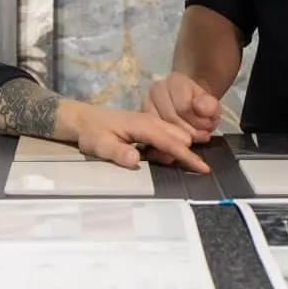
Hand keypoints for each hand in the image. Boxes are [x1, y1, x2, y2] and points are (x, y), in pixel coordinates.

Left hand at [73, 106, 210, 174]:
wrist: (84, 119)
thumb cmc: (92, 133)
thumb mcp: (100, 146)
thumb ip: (118, 153)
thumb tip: (136, 160)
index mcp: (143, 125)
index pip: (170, 142)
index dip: (187, 156)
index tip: (203, 169)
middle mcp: (151, 120)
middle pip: (179, 137)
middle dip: (179, 153)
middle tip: (153, 160)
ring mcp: (152, 121)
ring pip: (176, 135)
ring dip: (172, 150)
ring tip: (150, 156)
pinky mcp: (149, 125)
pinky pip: (168, 135)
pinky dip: (168, 146)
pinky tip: (151, 153)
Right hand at [142, 71, 220, 143]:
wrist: (192, 110)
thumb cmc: (202, 108)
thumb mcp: (212, 107)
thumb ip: (209, 106)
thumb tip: (200, 107)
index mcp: (175, 80)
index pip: (184, 107)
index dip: (198, 122)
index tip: (207, 127)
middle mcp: (156, 89)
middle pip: (170, 118)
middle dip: (188, 132)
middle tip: (200, 136)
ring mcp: (145, 104)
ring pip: (159, 128)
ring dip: (177, 140)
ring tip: (190, 140)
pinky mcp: (141, 120)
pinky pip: (151, 136)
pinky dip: (165, 144)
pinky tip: (176, 145)